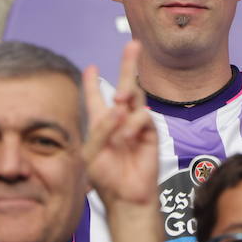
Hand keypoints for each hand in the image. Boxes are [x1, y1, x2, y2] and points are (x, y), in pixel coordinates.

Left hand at [82, 41, 158, 207]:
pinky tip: (125, 137)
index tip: (91, 68)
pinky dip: (132, 124)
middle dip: (128, 64)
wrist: (125, 196)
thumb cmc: (105, 176)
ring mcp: (136, 125)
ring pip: (137, 95)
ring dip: (127, 91)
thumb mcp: (91, 151)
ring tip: (119, 100)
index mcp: (101, 122)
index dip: (93, 82)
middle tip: (133, 44)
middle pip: (125, 85)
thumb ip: (102, 127)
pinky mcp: (150, 133)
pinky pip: (143, 117)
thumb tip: (119, 109)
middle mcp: (119, 119)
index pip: (96, 97)